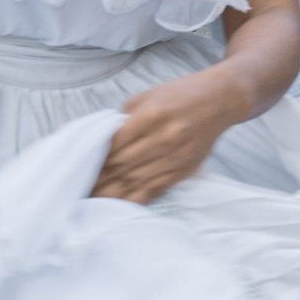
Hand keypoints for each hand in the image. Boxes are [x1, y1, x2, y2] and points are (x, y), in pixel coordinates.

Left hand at [93, 68, 250, 202]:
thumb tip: (101, 144)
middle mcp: (165, 138)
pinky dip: (135, 199)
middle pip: (122, 166)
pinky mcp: (185, 169)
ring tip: (91, 201)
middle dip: (98, 180)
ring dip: (111, 193)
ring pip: (136, 181)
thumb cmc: (181, 95)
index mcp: (152, 116)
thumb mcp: (148, 97)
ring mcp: (177, 156)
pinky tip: (118, 205)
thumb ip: (124, 119)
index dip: (94, 161)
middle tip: (78, 190)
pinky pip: (156, 189)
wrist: (221, 99)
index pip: (114, 146)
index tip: (78, 170)